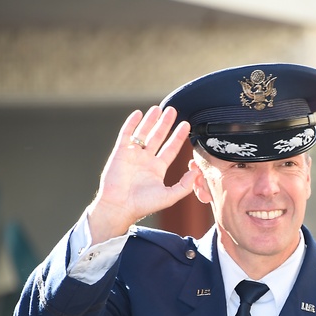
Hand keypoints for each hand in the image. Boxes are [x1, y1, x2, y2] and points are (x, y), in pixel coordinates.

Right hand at [87, 106, 196, 242]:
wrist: (120, 207)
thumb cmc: (143, 205)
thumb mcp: (169, 196)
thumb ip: (185, 185)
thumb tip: (196, 171)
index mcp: (157, 169)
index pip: (170, 149)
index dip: (178, 136)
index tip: (186, 125)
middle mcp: (146, 160)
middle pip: (157, 137)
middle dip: (165, 124)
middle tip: (172, 110)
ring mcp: (133, 155)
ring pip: (143, 133)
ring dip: (150, 120)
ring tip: (158, 108)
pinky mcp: (120, 153)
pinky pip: (126, 135)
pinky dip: (131, 124)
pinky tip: (138, 113)